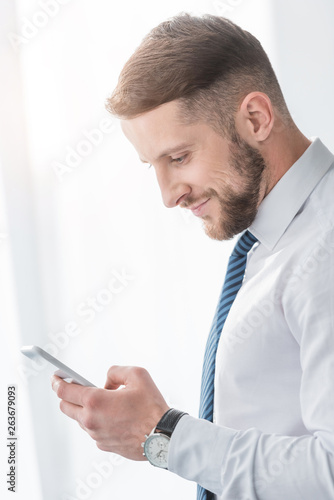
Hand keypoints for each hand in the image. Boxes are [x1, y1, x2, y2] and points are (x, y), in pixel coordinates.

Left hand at [51, 366, 168, 460]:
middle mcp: (91, 420)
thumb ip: (116, 372)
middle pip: (66, 407)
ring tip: (103, 400)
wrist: (162, 436)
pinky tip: (113, 415)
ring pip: (80, 419)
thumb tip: (107, 382)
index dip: (57, 381)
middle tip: (76, 387)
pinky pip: (94, 430)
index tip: (56, 377)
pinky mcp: (104, 445)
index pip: (64, 391)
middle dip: (67, 395)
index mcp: (95, 401)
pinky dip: (97, 421)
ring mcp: (96, 435)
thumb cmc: (151, 407)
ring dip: (85, 408)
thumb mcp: (137, 375)